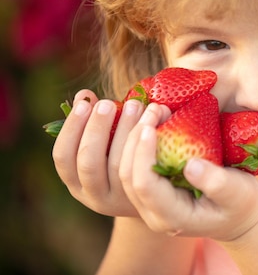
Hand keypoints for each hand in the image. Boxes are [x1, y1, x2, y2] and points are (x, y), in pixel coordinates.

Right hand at [52, 89, 145, 216]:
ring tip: (134, 104)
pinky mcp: (142, 197)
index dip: (71, 128)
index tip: (84, 102)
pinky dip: (143, 144)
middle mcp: (93, 196)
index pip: (63, 157)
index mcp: (76, 182)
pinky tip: (151, 123)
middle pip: (88, 162)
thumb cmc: (126, 160)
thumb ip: (95, 122)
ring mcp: (118, 201)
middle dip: (97, 129)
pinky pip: (140, 169)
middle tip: (108, 103)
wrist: (157, 195)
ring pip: (116, 165)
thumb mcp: (107, 144)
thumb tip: (84, 94)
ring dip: (124, 131)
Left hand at [119, 103, 257, 240]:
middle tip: (152, 108)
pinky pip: (134, 165)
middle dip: (134, 139)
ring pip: (125, 169)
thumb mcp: (238, 192)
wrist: (239, 215)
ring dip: (133, 137)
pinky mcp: (151, 190)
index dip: (143, 155)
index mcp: (173, 217)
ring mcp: (149, 204)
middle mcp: (154, 213)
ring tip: (152, 108)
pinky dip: (138, 141)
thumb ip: (217, 182)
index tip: (150, 127)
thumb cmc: (241, 202)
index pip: (145, 185)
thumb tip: (191, 165)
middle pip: (128, 175)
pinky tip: (150, 119)